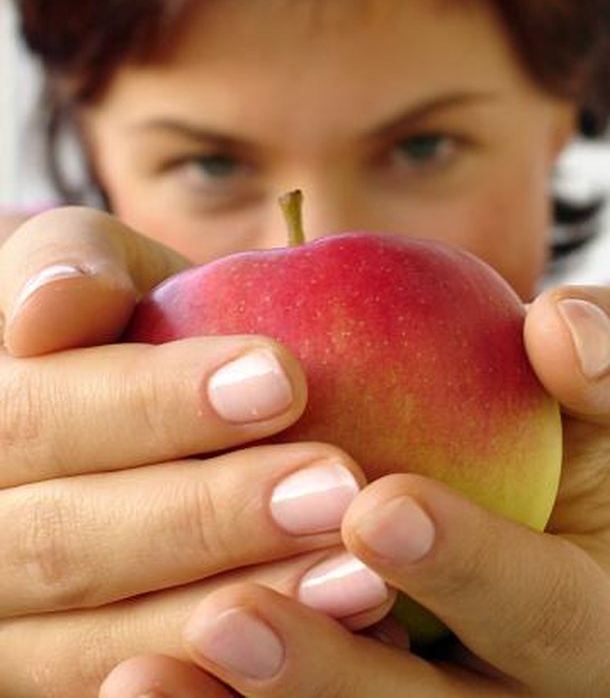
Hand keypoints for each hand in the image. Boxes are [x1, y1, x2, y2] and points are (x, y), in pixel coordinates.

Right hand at [0, 208, 392, 696]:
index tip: (283, 377)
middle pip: (67, 546)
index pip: (37, 418)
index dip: (154, 404)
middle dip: (208, 517)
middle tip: (337, 486)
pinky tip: (340, 638)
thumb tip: (50, 306)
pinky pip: (144, 693)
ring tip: (361, 577)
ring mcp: (15, 625)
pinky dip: (233, 682)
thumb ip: (65, 262)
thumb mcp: (95, 269)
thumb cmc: (119, 320)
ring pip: (103, 642)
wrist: (119, 402)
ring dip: (238, 612)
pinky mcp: (66, 673)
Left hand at [101, 284, 609, 696]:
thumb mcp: (598, 412)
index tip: (378, 509)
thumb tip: (558, 324)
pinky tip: (137, 681)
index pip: (542, 608)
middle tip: (231, 618)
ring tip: (145, 673)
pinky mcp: (362, 691)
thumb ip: (598, 377)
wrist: (504, 496)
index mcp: (580, 614)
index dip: (471, 566)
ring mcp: (428, 697)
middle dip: (334, 672)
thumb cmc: (560, 443)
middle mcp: (509, 687)